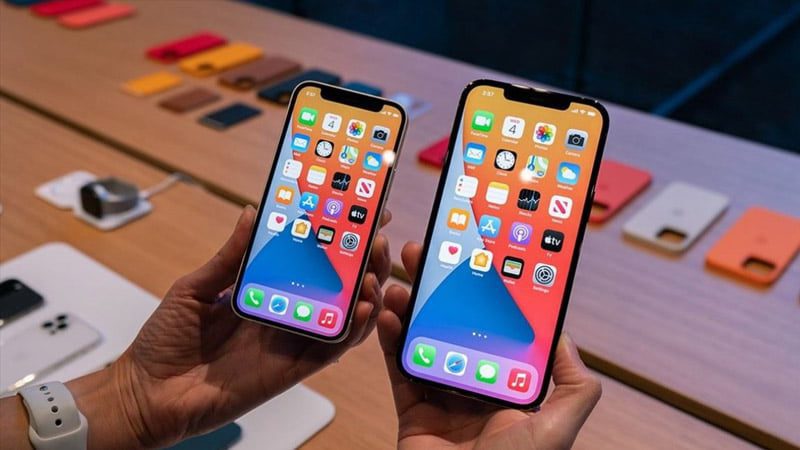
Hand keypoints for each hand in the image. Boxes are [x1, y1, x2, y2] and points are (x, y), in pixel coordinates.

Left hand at [84, 206, 392, 447]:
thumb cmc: (164, 340)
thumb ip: (229, 256)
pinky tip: (363, 309)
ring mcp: (289, 341)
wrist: (148, 392)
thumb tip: (252, 212)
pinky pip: (330, 350)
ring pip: (342, 316)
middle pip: (335, 285)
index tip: (358, 213)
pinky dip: (352, 331)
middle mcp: (284, 313)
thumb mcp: (195, 287)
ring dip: (365, 293)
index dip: (334, 239)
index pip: (308, 259)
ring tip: (375, 271)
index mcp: (263, 289)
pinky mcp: (291, 370)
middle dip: (361, 262)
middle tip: (375, 239)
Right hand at [378, 242, 601, 449]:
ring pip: (422, 340)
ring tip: (399, 278)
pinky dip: (390, 340)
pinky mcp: (412, 411)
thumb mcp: (557, 428)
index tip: (472, 262)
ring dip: (409, 307)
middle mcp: (475, 387)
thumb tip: (565, 337)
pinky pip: (398, 369)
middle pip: (453, 326)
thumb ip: (574, 386)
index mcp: (508, 385)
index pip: (495, 329)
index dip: (483, 296)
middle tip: (424, 256)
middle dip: (438, 291)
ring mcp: (442, 398)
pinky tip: (387, 313)